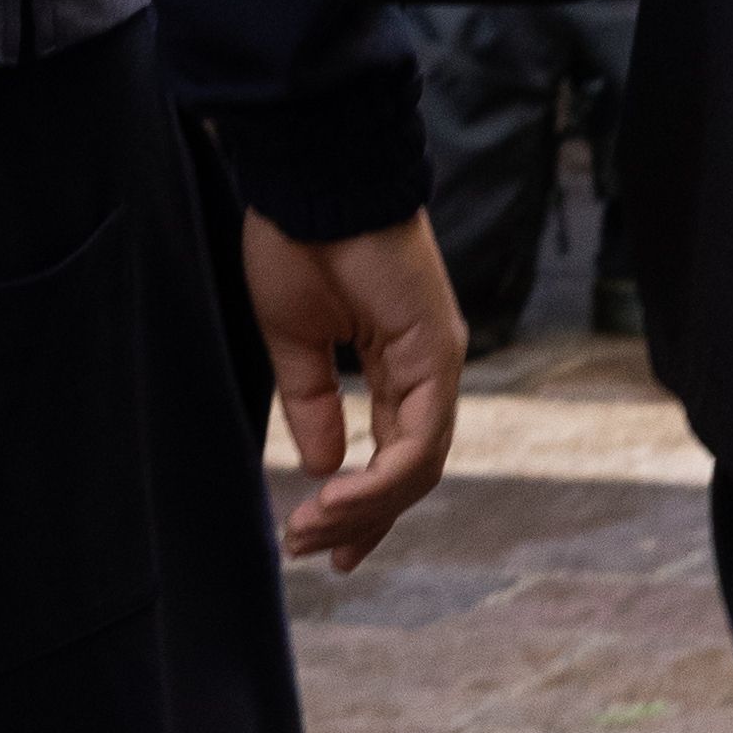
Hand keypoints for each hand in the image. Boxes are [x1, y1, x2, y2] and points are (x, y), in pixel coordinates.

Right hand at [244, 210, 464, 570]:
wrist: (314, 180)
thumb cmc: (299, 241)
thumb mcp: (294, 340)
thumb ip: (311, 403)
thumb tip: (321, 465)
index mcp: (398, 363)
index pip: (393, 452)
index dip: (361, 503)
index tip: (321, 541)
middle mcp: (427, 369)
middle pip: (410, 471)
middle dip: (361, 520)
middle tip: (313, 553)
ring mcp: (439, 362)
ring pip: (417, 466)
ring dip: (364, 507)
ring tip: (311, 528)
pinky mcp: (437, 353)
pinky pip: (418, 438)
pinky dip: (380, 478)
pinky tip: (335, 496)